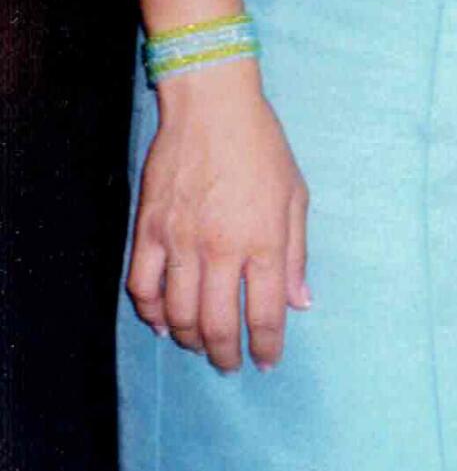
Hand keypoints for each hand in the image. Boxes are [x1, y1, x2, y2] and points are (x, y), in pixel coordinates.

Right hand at [128, 68, 309, 372]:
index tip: (265, 361)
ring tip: (199, 345)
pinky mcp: (149, 229)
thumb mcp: (295, 197)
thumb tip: (299, 303)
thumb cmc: (262, 149)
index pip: (264, 314)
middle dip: (225, 354)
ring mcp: (180, 241)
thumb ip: (296, 255)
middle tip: (230, 363)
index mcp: (263, 243)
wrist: (212, 108)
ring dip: (189, 339)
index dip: (265, 346)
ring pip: (177, 313)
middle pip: (217, 324)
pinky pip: (142, 285)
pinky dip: (150, 312)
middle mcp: (221, 249)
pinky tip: (161, 322)